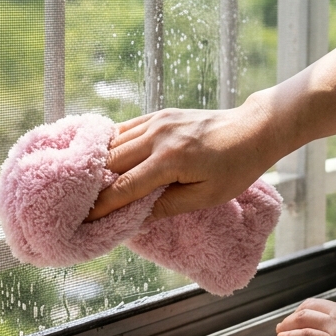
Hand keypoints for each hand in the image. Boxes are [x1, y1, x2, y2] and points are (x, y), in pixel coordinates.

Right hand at [86, 95, 285, 220]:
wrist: (252, 129)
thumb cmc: (235, 167)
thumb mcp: (206, 197)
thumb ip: (167, 207)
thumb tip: (135, 221)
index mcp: (171, 160)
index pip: (125, 187)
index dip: (103, 206)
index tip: (85, 220)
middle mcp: (158, 136)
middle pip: (111, 162)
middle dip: (95, 184)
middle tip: (83, 203)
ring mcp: (157, 121)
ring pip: (113, 143)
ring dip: (100, 164)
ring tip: (90, 184)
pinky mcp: (159, 114)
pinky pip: (125, 129)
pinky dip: (112, 145)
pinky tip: (105, 159)